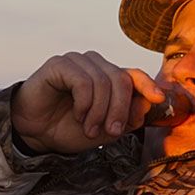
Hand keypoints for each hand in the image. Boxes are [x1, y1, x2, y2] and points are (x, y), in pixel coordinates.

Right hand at [10, 51, 168, 153]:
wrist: (35, 133)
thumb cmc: (68, 128)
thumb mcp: (104, 130)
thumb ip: (126, 118)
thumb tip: (147, 104)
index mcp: (108, 77)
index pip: (134, 74)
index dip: (148, 85)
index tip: (158, 99)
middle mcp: (95, 65)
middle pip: (122, 80)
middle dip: (120, 110)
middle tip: (111, 132)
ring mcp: (77, 61)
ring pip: (104, 82)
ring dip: (99, 111)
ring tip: (89, 128)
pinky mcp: (60, 64)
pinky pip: (83, 81)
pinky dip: (84, 103)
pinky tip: (77, 115)